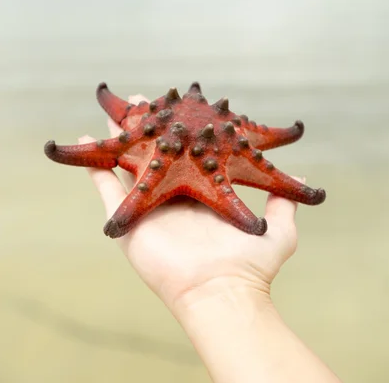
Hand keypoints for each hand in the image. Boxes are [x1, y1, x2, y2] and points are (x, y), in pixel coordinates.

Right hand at [81, 95, 298, 313]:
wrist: (222, 289)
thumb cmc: (250, 262)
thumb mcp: (277, 228)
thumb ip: (283, 201)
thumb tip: (302, 179)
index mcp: (202, 193)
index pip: (187, 154)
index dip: (180, 131)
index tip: (178, 105)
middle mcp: (174, 197)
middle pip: (156, 153)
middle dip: (148, 128)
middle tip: (140, 98)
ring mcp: (150, 208)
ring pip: (129, 165)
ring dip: (120, 140)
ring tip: (111, 115)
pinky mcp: (131, 220)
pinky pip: (106, 189)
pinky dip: (95, 167)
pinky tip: (86, 140)